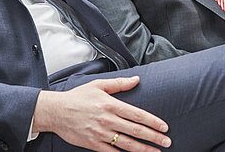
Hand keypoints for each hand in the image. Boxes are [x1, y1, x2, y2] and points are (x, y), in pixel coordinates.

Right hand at [32, 76, 171, 150]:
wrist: (56, 111)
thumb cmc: (77, 97)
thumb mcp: (98, 85)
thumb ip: (119, 83)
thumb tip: (136, 79)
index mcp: (110, 104)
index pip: (137, 114)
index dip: (153, 121)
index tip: (164, 127)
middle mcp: (108, 120)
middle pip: (136, 130)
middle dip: (154, 137)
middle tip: (167, 142)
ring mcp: (101, 133)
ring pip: (127, 144)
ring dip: (144, 149)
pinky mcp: (93, 144)